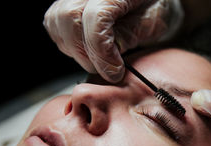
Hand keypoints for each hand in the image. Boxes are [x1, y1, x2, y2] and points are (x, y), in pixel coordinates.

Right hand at [43, 0, 183, 81]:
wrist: (151, 0)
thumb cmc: (156, 8)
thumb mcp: (152, 24)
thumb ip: (127, 37)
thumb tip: (106, 60)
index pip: (96, 18)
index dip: (103, 52)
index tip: (116, 72)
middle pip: (70, 18)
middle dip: (87, 54)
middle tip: (107, 70)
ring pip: (57, 21)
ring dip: (75, 50)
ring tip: (99, 59)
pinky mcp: (65, 1)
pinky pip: (54, 23)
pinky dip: (68, 42)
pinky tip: (87, 49)